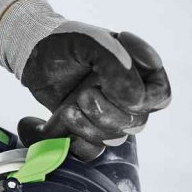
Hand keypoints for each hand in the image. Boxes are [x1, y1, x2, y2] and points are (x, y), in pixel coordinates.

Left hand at [19, 22, 170, 158]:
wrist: (32, 54)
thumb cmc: (65, 42)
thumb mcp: (92, 42)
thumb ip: (117, 65)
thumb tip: (134, 100)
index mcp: (139, 72)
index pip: (160, 97)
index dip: (140, 98)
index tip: (107, 81)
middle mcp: (126, 95)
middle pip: (137, 122)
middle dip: (108, 113)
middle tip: (84, 94)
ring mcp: (106, 112)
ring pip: (114, 136)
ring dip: (90, 126)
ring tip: (68, 109)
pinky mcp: (85, 126)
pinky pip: (92, 150)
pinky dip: (77, 143)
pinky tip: (62, 125)